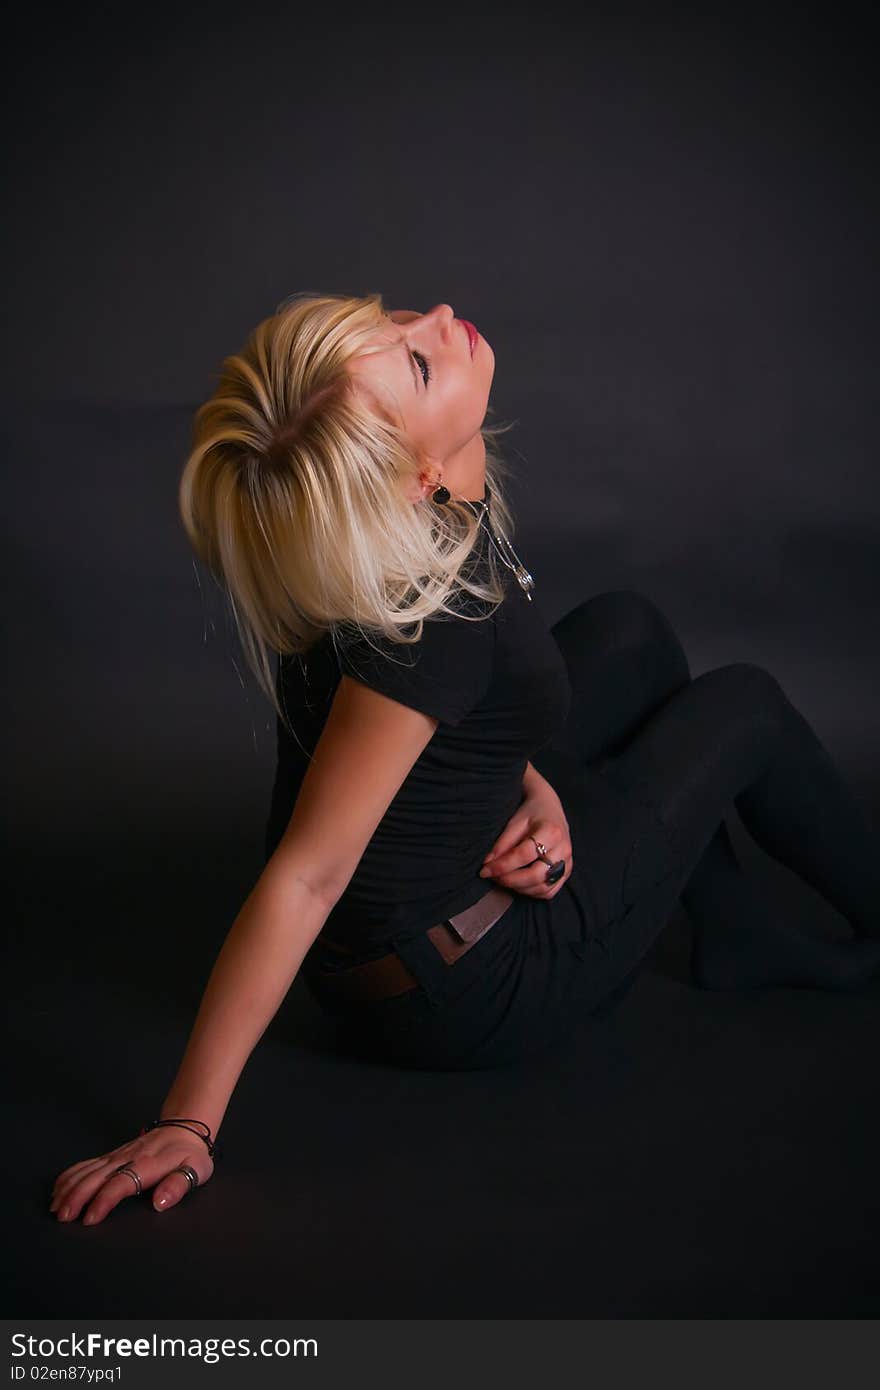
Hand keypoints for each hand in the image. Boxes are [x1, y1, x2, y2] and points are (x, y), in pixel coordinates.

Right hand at [49, 1127, 214, 1225]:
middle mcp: (128, 1158)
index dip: (104, 1201)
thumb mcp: (196, 1170)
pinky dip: (70, 1175)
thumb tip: (160, 1202)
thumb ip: (178, 1186)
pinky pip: (86, 1164)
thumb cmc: (189, 1154)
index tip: (90, 1218)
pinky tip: (59, 1188)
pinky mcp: (112, 1155)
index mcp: (147, 1165)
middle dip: (77, 1197)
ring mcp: (117, 1155)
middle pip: (96, 1177)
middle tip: (64, 1218)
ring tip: (56, 1207)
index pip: (120, 1183)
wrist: (185, 1128)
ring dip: (70, 1188)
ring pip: (87, 1171)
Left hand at [478, 771, 572, 899]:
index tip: (485, 870)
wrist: (550, 808)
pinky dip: (531, 892)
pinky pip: (549, 891)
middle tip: (493, 877)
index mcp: (552, 832)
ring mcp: (568, 862)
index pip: (524, 855)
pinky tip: (518, 884)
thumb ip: (502, 843)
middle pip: (536, 875)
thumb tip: (487, 864)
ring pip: (543, 888)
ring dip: (519, 888)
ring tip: (503, 879)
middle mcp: (564, 849)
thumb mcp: (515, 821)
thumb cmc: (531, 813)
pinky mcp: (567, 872)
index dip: (502, 866)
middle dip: (510, 880)